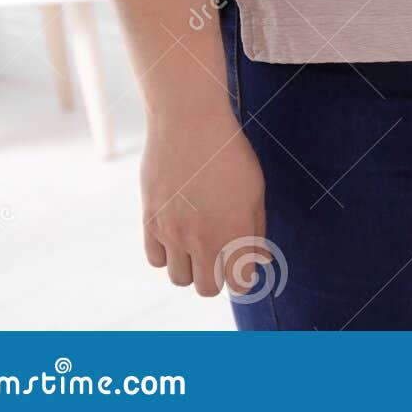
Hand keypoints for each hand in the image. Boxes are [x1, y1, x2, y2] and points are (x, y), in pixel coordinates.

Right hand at [140, 102, 267, 296]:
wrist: (189, 123)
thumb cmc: (230, 154)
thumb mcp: (255, 190)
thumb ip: (257, 231)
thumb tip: (261, 262)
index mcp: (235, 231)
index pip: (239, 283)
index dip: (243, 276)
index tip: (242, 265)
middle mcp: (203, 238)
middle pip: (207, 289)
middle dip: (216, 277)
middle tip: (219, 255)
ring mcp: (173, 232)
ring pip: (179, 279)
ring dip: (190, 268)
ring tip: (197, 243)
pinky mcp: (149, 221)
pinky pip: (156, 260)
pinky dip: (167, 255)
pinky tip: (177, 235)